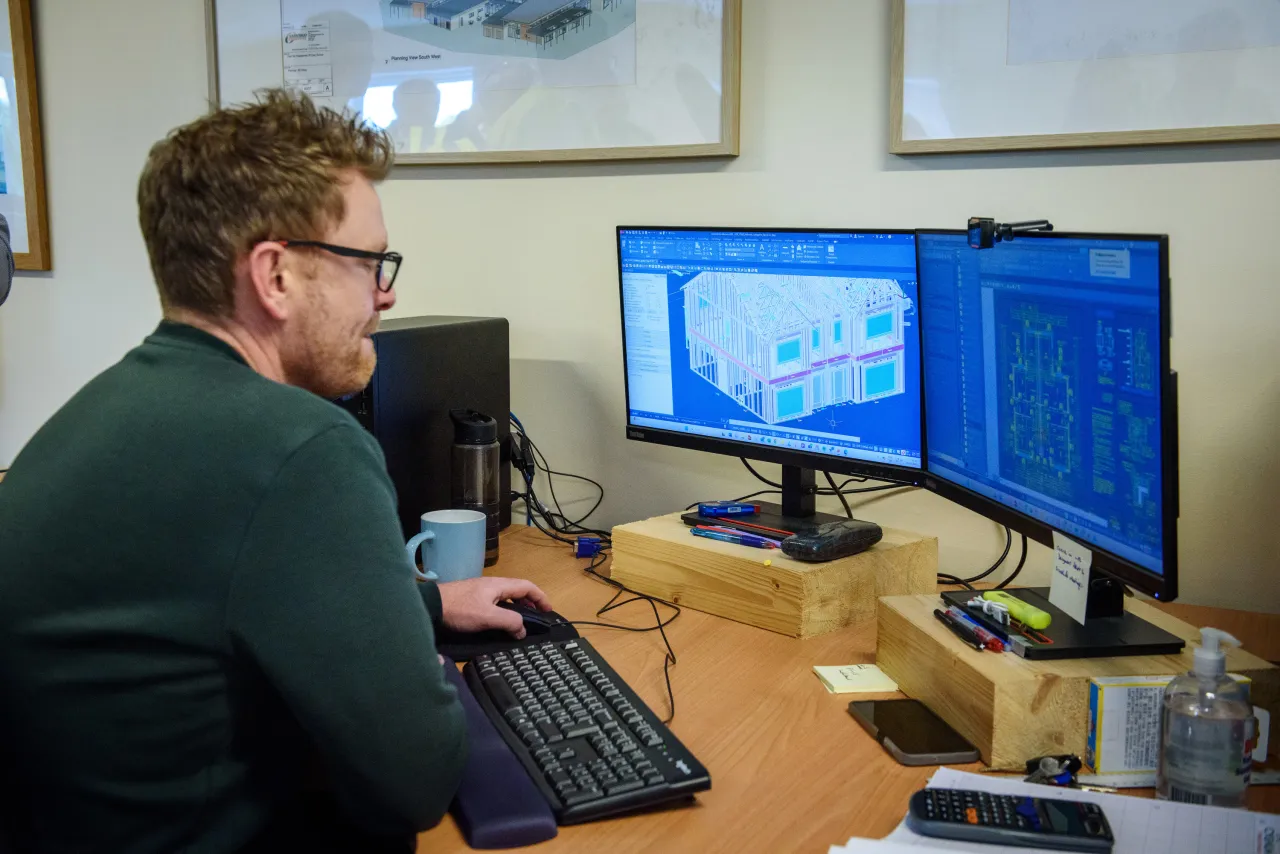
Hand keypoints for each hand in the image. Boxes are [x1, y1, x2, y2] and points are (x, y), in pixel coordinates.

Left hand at [438, 577, 552, 639]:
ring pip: (506, 597)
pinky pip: (496, 602)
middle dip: (530, 603)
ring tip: (520, 622)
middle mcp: (492, 585)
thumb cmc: (460, 609)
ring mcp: (481, 591)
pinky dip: (505, 610)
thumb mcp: (487, 617)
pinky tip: (500, 622)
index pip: (527, 587)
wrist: (431, 606)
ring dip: (517, 608)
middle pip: (518, 590)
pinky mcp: (472, 599)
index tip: (548, 610)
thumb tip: (523, 630)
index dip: (540, 597)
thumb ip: (509, 622)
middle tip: (536, 618)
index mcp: (498, 585)